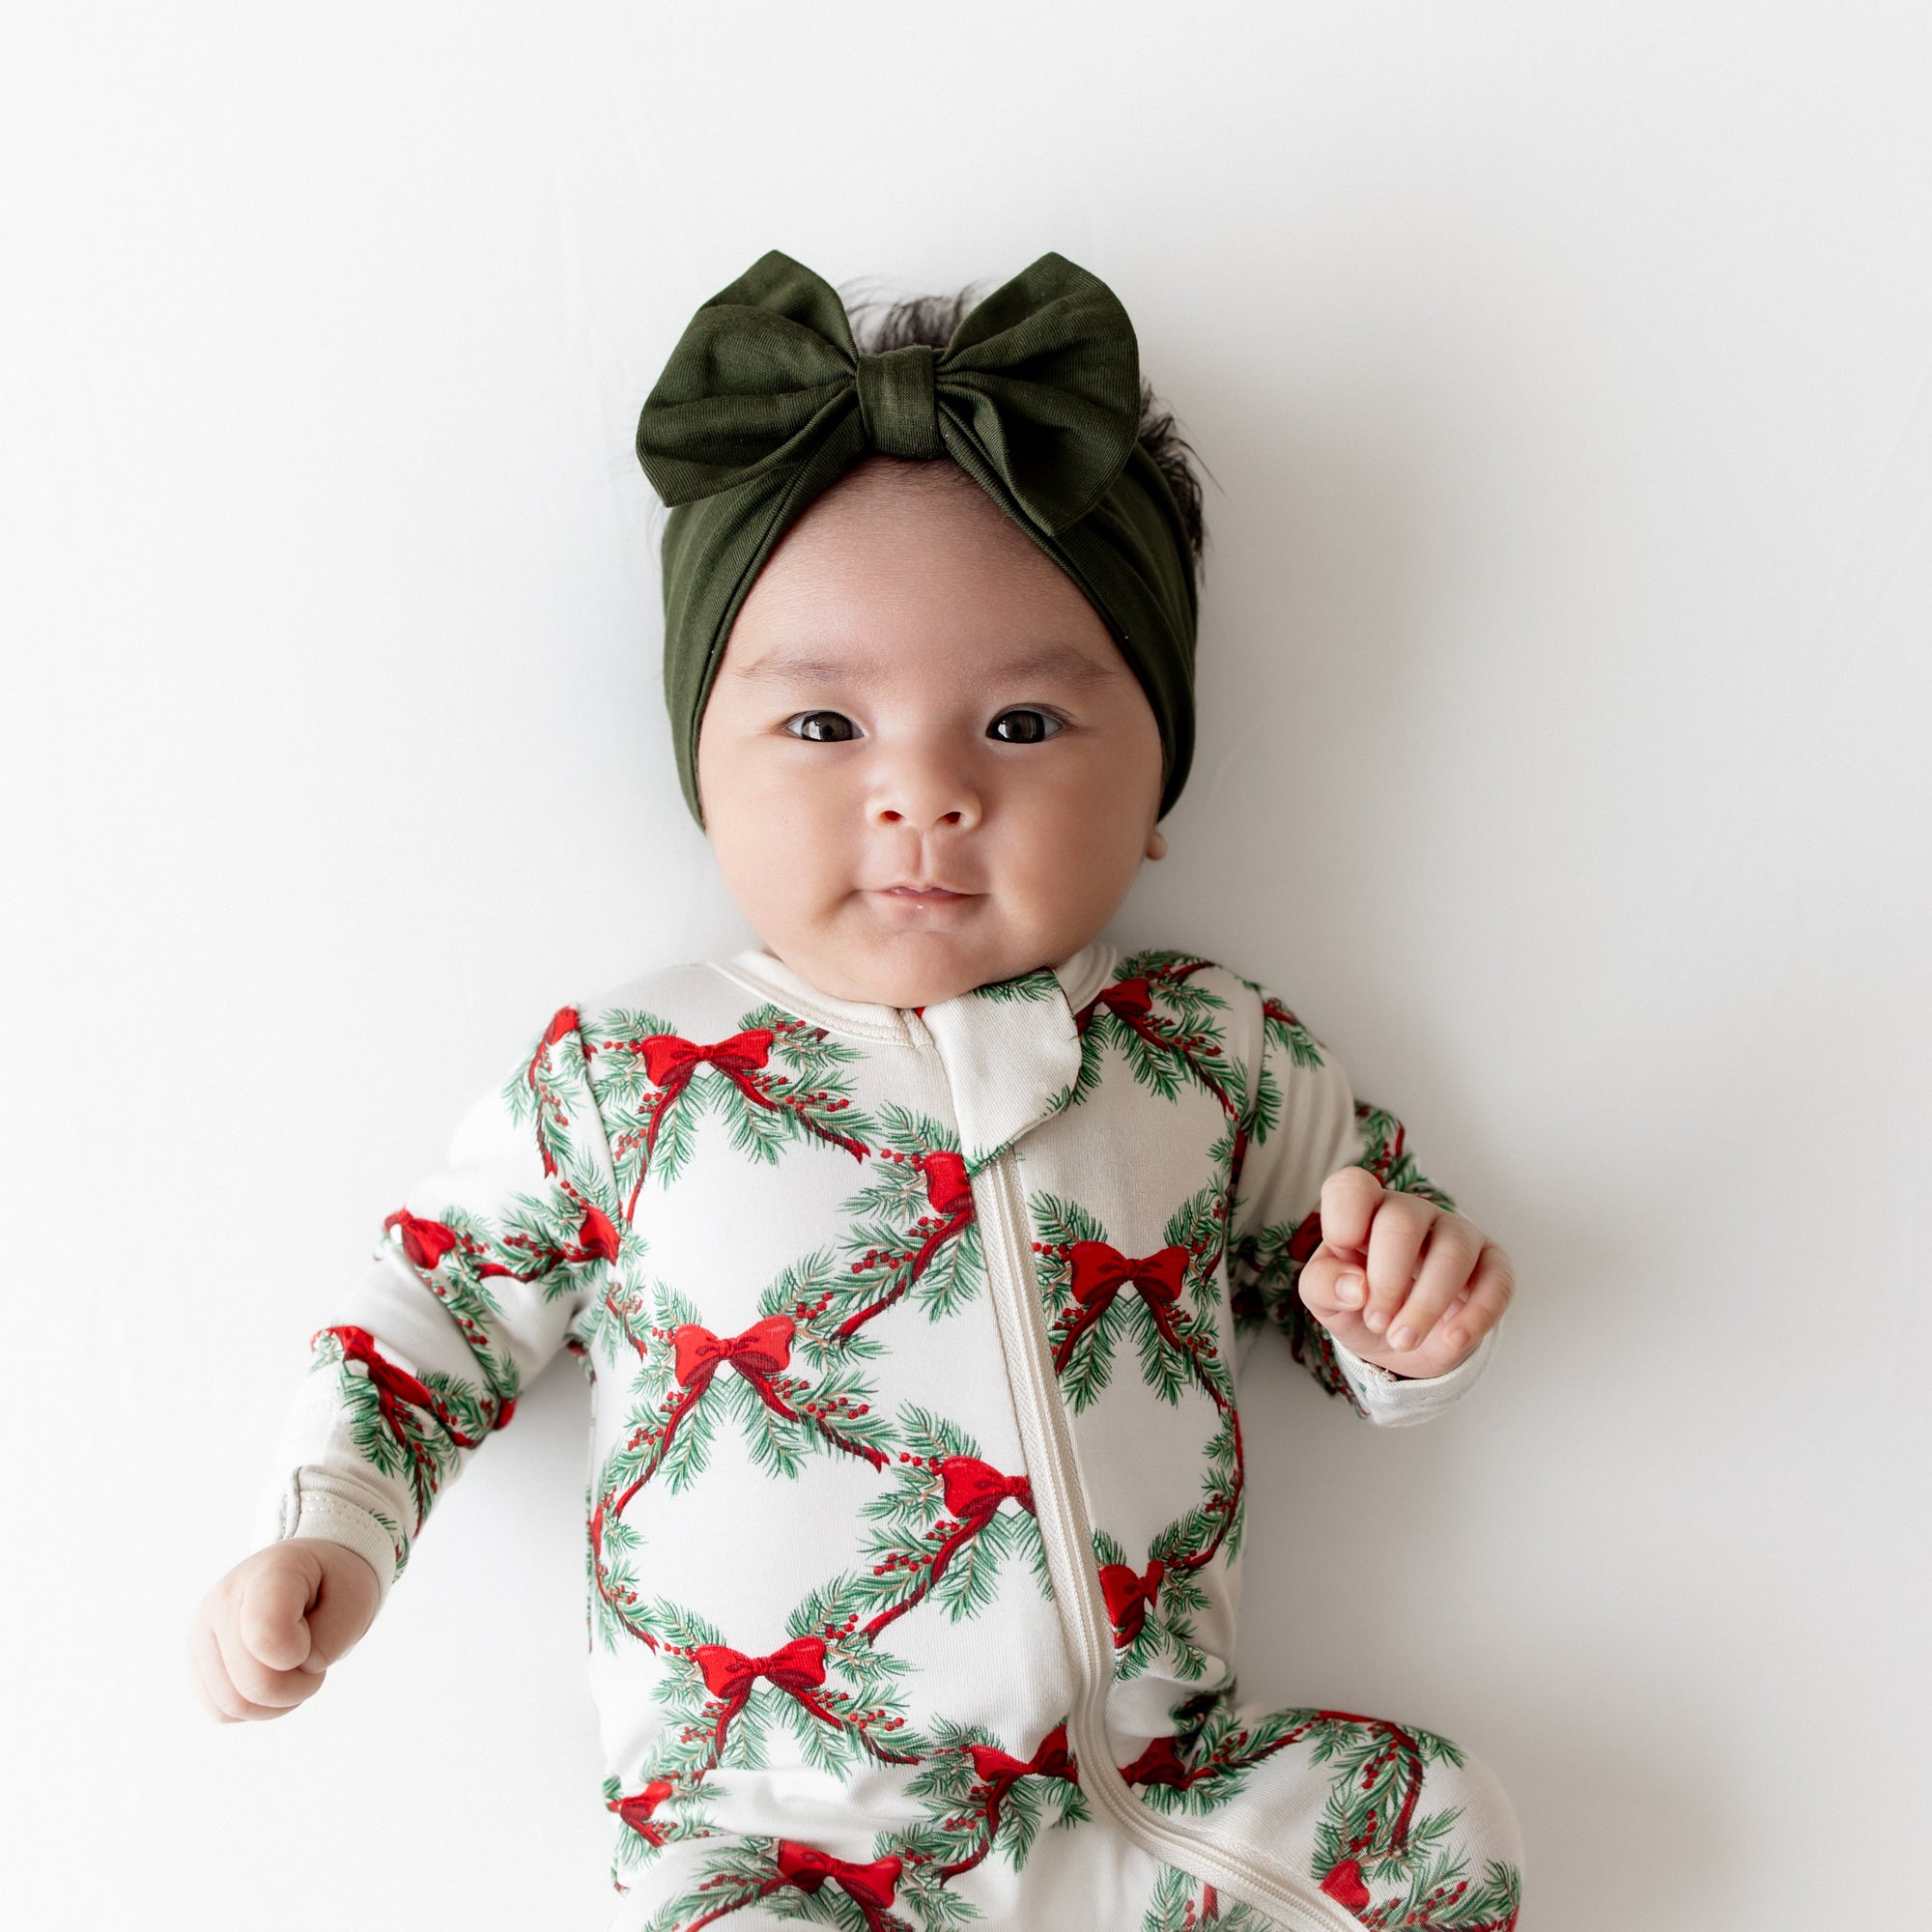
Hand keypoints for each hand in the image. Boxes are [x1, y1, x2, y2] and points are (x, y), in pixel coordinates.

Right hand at [187, 1540, 378, 1722]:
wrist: (311, 1572)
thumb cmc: (333, 1584)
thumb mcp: (356, 1599)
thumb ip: (332, 1638)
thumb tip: (293, 1669)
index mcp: (269, 1572)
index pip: (266, 1636)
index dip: (301, 1654)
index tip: (316, 1634)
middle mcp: (223, 1599)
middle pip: (252, 1684)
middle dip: (297, 1688)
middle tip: (315, 1662)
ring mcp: (203, 1630)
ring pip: (232, 1705)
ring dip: (276, 1702)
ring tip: (294, 1670)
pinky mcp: (196, 1659)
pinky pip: (221, 1711)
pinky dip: (254, 1707)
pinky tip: (273, 1679)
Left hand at [1297, 1167, 1513, 1378]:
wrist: (1401, 1340)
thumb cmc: (1359, 1304)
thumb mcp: (1325, 1300)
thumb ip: (1323, 1285)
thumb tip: (1354, 1287)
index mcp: (1363, 1211)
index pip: (1352, 1187)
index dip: (1345, 1214)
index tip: (1344, 1249)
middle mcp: (1411, 1214)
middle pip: (1403, 1221)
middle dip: (1387, 1279)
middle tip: (1377, 1323)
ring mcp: (1456, 1235)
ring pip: (1452, 1251)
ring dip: (1426, 1304)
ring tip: (1403, 1340)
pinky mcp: (1492, 1266)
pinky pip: (1496, 1281)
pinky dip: (1477, 1315)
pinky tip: (1453, 1340)